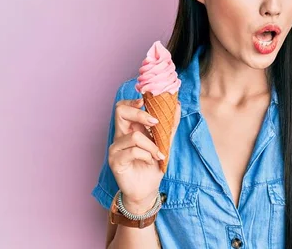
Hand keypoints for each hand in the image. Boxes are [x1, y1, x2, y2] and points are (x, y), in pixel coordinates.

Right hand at [108, 98, 180, 212]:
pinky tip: (150, 161)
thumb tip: (177, 105)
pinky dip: (147, 155)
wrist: (147, 189)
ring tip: (158, 155)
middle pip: (120, 111)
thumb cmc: (153, 165)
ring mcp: (115, 148)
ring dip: (152, 145)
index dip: (132, 101)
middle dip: (140, 114)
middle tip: (155, 123)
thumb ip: (169, 125)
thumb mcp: (165, 143)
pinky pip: (134, 151)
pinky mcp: (115, 161)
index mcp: (129, 129)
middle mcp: (120, 136)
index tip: (145, 102)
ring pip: (134, 135)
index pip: (123, 107)